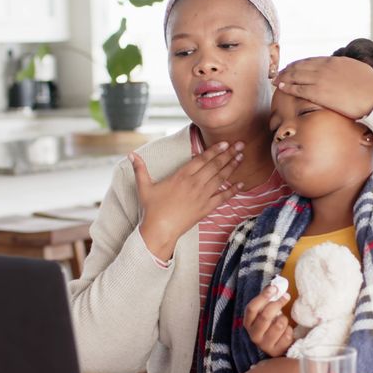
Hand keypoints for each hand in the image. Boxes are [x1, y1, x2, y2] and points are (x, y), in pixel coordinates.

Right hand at [132, 141, 243, 259]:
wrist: (160, 230)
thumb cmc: (152, 209)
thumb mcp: (144, 187)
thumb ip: (140, 169)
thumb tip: (131, 155)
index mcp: (181, 176)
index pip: (201, 159)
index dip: (214, 150)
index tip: (225, 143)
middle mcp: (194, 184)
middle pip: (215, 166)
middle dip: (228, 154)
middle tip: (240, 145)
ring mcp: (202, 196)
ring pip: (220, 179)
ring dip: (232, 167)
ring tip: (241, 157)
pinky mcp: (206, 208)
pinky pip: (222, 198)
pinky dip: (232, 191)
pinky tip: (241, 184)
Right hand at [243, 285, 293, 356]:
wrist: (278, 345)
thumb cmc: (271, 324)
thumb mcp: (265, 311)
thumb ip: (268, 299)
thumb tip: (276, 285)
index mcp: (248, 323)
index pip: (252, 308)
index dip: (263, 297)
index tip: (274, 288)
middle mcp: (254, 335)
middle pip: (265, 316)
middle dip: (278, 304)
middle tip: (286, 296)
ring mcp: (265, 344)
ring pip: (279, 324)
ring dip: (284, 319)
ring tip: (283, 320)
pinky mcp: (276, 351)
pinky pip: (287, 335)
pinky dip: (289, 330)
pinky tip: (286, 331)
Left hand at [274, 56, 372, 118]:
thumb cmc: (370, 86)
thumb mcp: (357, 69)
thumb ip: (347, 67)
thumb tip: (345, 68)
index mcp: (334, 61)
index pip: (311, 60)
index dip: (299, 63)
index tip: (292, 66)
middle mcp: (325, 67)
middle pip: (300, 66)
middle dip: (288, 69)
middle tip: (280, 72)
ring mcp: (320, 80)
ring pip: (296, 75)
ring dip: (284, 77)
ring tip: (277, 79)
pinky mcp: (318, 93)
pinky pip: (298, 88)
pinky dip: (288, 86)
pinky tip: (281, 86)